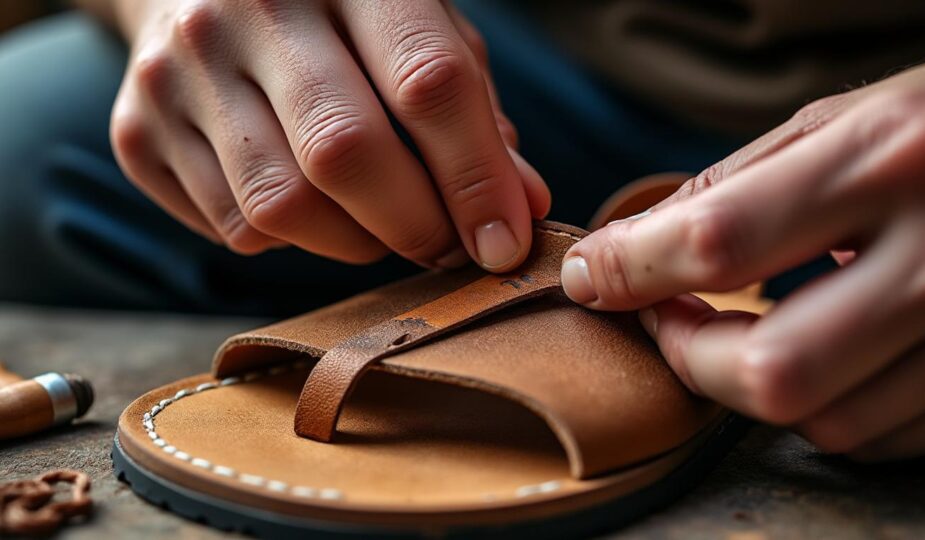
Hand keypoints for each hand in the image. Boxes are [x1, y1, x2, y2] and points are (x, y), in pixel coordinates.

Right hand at [109, 0, 549, 268]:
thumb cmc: (332, 13)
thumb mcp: (414, 28)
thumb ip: (471, 109)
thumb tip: (521, 208)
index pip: (427, 82)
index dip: (476, 177)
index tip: (506, 243)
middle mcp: (247, 8)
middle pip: (346, 153)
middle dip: (415, 224)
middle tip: (445, 248)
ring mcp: (179, 70)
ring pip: (283, 207)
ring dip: (353, 242)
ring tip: (379, 227)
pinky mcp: (137, 130)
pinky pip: (235, 227)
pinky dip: (290, 240)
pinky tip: (309, 206)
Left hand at [561, 66, 924, 460]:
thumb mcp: (843, 121)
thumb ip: (733, 186)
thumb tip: (629, 249)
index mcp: (891, 162)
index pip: (720, 238)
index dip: (633, 268)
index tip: (593, 275)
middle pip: (771, 369)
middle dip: (689, 356)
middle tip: (668, 318)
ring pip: (824, 420)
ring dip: (752, 384)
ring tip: (743, 327)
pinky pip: (879, 436)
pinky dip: (821, 406)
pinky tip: (815, 351)